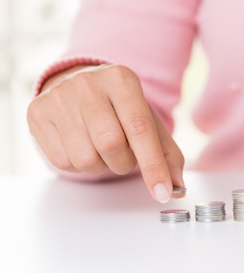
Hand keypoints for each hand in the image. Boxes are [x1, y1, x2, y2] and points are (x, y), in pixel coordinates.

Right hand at [27, 64, 184, 202]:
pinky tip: (82, 146)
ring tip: (102, 148)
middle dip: (124, 163)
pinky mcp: (37, 114)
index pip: (139, 128)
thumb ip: (167, 154)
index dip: (153, 165)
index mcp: (121, 79)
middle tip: (125, 155)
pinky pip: (62, 162)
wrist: (78, 84)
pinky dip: (79, 165)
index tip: (162, 192)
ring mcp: (58, 97)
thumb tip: (177, 188)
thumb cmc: (119, 107)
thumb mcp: (148, 120)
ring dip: (101, 166)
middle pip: (111, 145)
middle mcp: (87, 84)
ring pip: (85, 158)